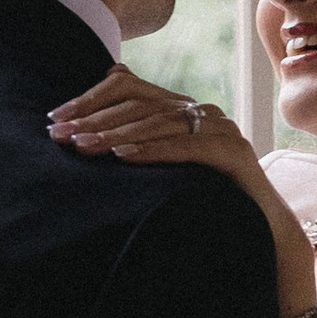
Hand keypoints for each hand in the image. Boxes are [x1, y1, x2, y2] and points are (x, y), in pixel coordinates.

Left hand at [46, 62, 262, 185]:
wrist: (261, 231)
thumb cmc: (205, 203)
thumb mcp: (163, 170)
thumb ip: (135, 147)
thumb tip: (85, 137)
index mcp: (180, 109)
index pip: (128, 86)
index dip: (90, 98)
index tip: (55, 117)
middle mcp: (200, 111)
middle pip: (139, 104)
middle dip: (94, 119)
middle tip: (59, 134)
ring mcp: (220, 127)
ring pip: (160, 122)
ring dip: (116, 134)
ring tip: (83, 147)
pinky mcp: (233, 151)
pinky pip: (188, 146)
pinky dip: (153, 150)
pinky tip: (123, 156)